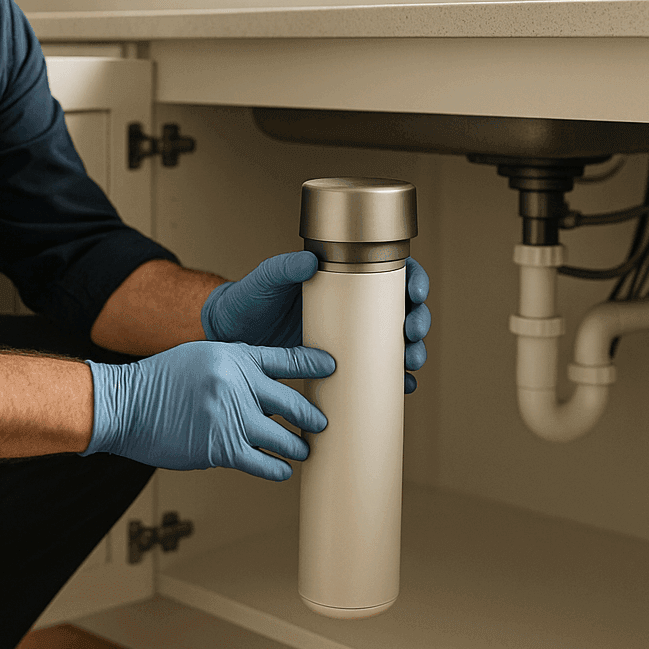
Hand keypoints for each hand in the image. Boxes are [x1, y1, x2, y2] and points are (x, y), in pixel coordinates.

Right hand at [82, 341, 335, 480]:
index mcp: (234, 357)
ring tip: (304, 449)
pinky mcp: (222, 447)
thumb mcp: (201, 357)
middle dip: (312, 416)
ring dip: (297, 446)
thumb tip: (264, 385)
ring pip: (284, 437)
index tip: (332, 367)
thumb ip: (234, 367)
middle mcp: (238, 384)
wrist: (127, 405)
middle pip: (293, 402)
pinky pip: (263, 462)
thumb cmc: (160, 382)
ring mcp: (232, 416)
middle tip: (322, 422)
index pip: (286, 359)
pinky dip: (277, 468)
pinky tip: (283, 470)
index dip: (314, 364)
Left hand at [201, 252, 432, 392]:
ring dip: (413, 352)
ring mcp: (348, 336)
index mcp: (342, 278)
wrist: (229, 336)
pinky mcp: (340, 363)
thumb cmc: (248, 300)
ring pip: (396, 341)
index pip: (389, 272)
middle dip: (419, 321)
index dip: (413, 279)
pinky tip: (404, 387)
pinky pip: (376, 371)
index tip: (415, 293)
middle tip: (412, 335)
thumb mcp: (265, 280)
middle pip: (402, 309)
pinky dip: (394, 379)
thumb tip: (310, 261)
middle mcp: (352, 306)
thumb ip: (283, 268)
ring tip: (411, 365)